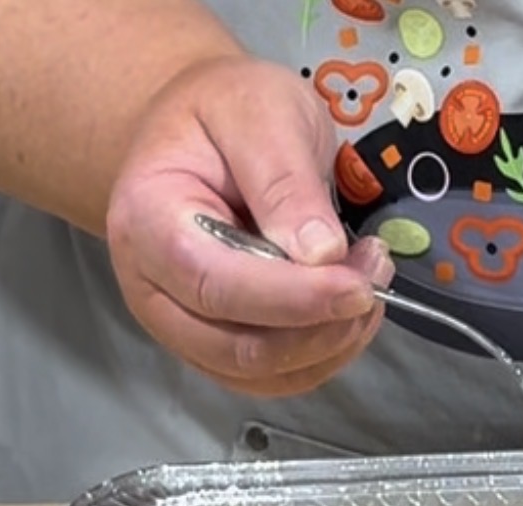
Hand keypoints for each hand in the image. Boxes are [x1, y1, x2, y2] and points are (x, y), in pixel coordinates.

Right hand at [106, 54, 390, 397]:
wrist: (202, 135)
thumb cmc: (223, 115)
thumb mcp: (258, 112)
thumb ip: (283, 179)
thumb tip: (320, 254)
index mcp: (146, 222)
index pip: (214, 285)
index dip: (292, 299)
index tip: (358, 286)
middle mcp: (153, 290)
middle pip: (240, 347)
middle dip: (322, 324)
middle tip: (375, 270)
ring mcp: (185, 329)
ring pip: (266, 373)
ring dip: (333, 341)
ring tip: (369, 278)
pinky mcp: (222, 351)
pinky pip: (280, 377)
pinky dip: (327, 353)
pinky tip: (350, 308)